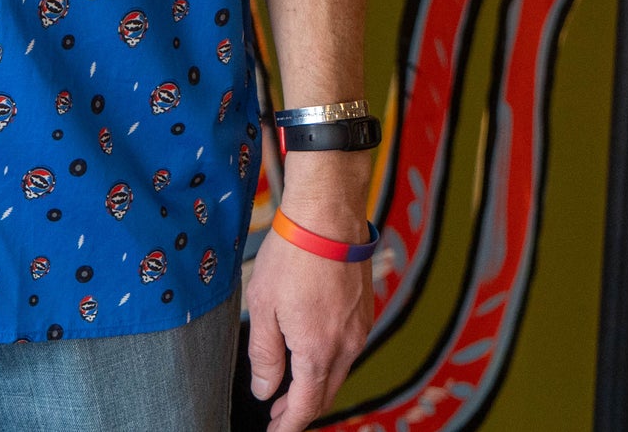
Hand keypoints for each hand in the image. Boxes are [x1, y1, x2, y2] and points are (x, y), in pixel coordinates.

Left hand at [244, 194, 373, 430]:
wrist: (328, 216)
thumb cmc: (292, 255)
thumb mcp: (263, 305)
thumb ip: (264, 354)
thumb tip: (264, 390)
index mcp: (318, 351)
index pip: (305, 405)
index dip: (288, 425)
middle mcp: (346, 346)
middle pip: (325, 393)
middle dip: (301, 409)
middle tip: (277, 416)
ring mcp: (359, 329)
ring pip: (338, 371)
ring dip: (315, 384)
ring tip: (290, 387)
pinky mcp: (364, 311)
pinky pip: (347, 349)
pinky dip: (328, 361)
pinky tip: (312, 352)